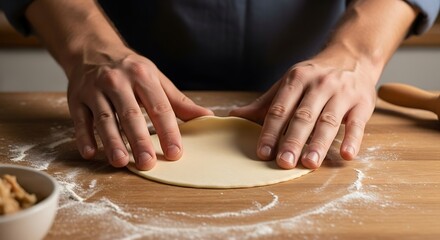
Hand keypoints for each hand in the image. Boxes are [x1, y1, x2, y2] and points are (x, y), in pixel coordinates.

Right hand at [67, 49, 212, 169]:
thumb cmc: (130, 69)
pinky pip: (80, 120)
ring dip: (112, 141)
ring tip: (120, 162)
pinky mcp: (76, 98)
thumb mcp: (156, 79)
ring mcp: (94, 90)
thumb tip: (206, 116)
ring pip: (104, 118)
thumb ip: (178, 101)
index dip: (168, 131)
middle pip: (131, 114)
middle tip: (148, 163)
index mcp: (142, 76)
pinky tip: (90, 153)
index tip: (176, 152)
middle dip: (139, 140)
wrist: (93, 49)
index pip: (159, 107)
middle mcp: (118, 81)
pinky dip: (84, 137)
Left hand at [231, 48, 377, 168]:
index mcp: (296, 79)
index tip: (263, 152)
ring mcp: (343, 93)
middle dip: (292, 140)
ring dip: (318, 143)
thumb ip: (265, 102)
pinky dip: (352, 139)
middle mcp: (319, 85)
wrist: (353, 56)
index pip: (280, 109)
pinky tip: (346, 155)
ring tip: (309, 164)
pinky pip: (358, 123)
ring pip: (328, 121)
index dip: (270, 132)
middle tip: (283, 162)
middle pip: (303, 116)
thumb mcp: (288, 82)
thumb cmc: (314, 76)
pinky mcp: (363, 103)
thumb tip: (233, 115)